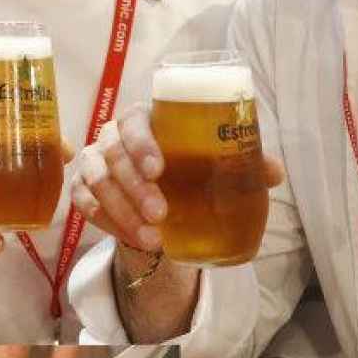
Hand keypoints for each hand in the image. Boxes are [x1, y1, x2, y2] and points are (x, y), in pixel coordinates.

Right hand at [72, 105, 284, 251]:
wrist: (157, 191)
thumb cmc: (186, 165)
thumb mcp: (213, 162)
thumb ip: (243, 162)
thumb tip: (275, 173)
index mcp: (143, 118)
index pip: (134, 121)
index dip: (142, 143)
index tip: (159, 170)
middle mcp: (112, 135)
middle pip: (113, 155)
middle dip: (136, 188)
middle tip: (162, 215)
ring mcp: (93, 161)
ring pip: (97, 182)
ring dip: (123, 212)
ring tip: (153, 239)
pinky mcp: (82, 187)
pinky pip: (84, 204)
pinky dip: (106, 222)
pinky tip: (130, 239)